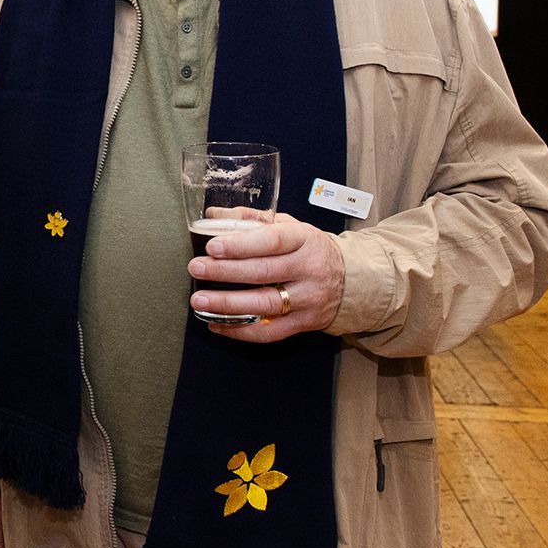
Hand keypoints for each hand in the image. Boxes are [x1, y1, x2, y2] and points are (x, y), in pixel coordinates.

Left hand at [188, 213, 344, 341]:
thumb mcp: (289, 226)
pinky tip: (217, 324)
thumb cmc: (310, 249)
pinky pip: (270, 332)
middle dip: (225, 271)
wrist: (351, 280)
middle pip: (263, 272)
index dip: (241, 244)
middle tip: (196, 268)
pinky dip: (241, 330)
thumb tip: (213, 215)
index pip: (272, 241)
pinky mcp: (305, 323)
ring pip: (266, 304)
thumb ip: (252, 220)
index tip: (213, 247)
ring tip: (199, 300)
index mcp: (304, 240)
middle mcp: (309, 270)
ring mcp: (308, 299)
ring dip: (228, 304)